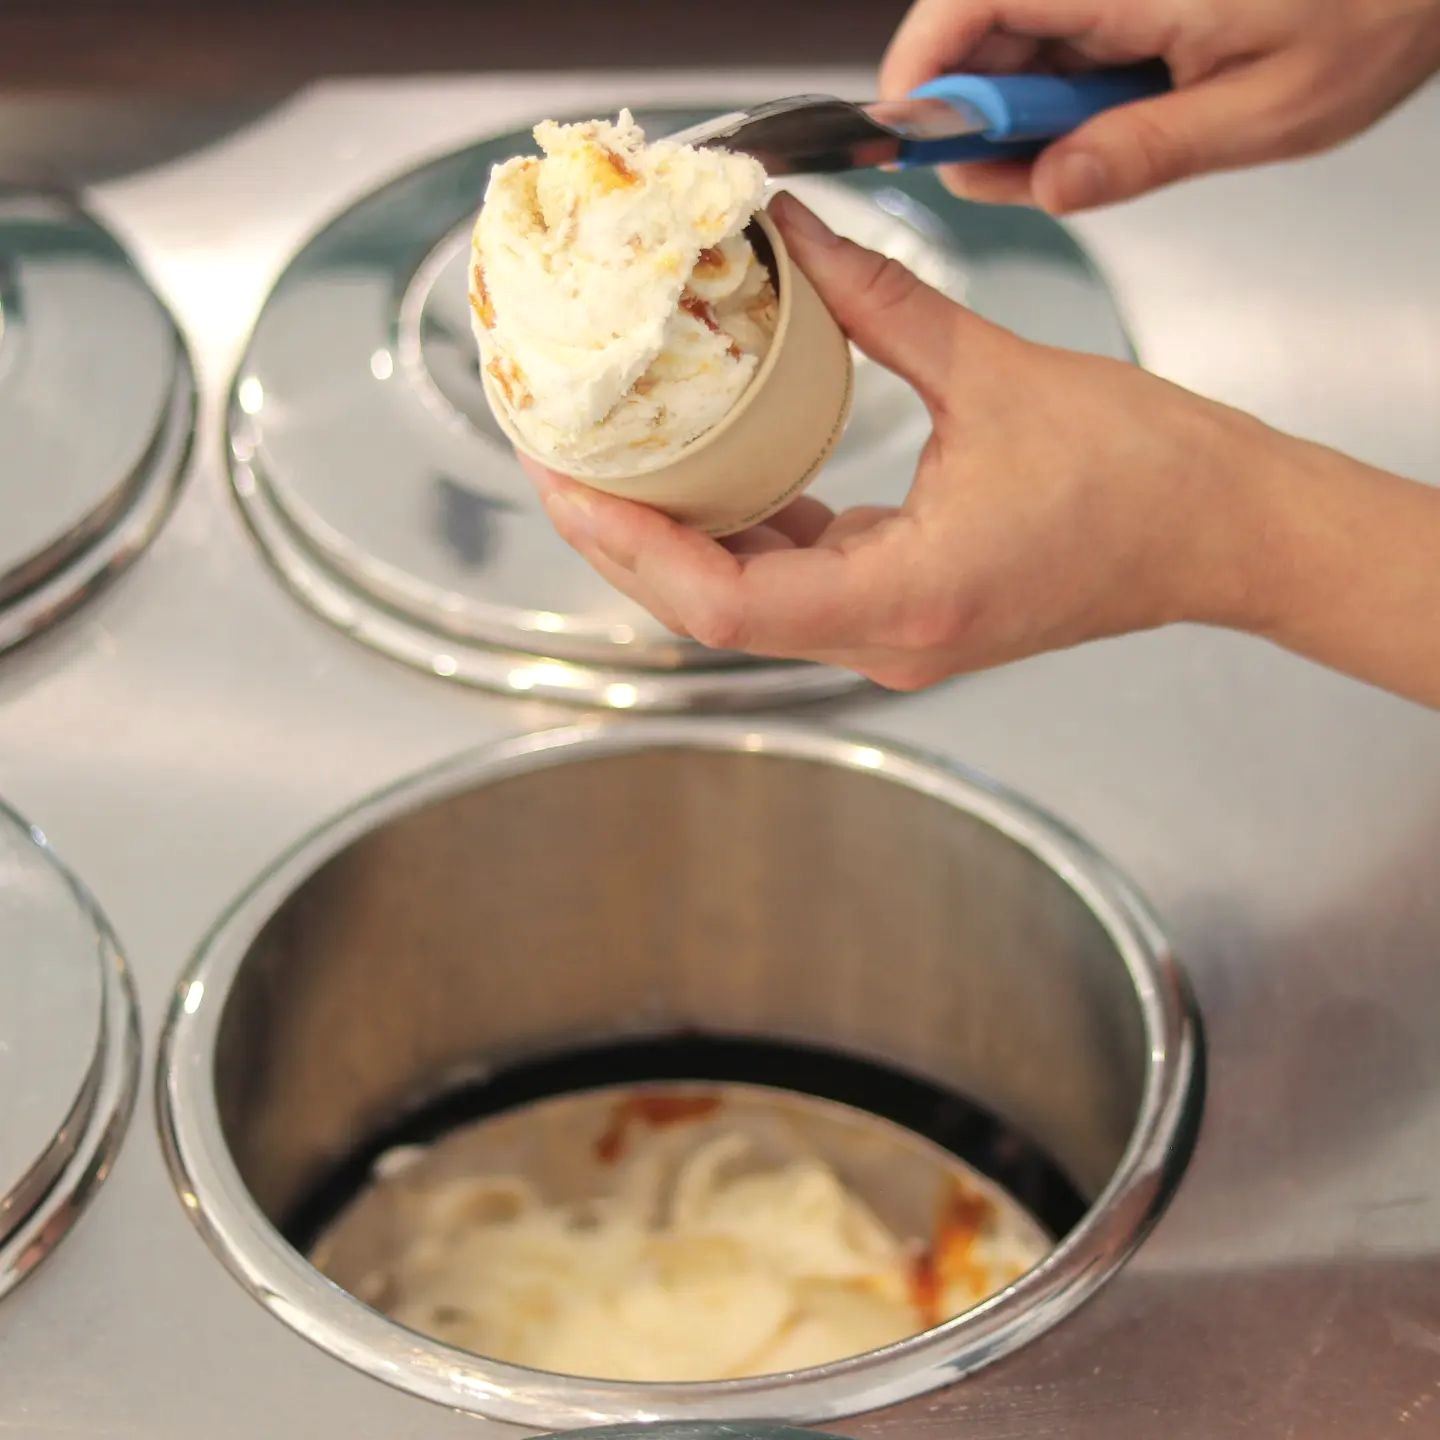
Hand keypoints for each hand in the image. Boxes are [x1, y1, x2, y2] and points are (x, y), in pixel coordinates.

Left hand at [526, 191, 1277, 691]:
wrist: (1219, 532)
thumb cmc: (1144, 476)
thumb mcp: (998, 371)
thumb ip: (878, 302)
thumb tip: (792, 237)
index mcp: (905, 594)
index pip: (721, 602)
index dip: (628, 545)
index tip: (567, 482)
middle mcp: (887, 636)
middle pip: (712, 611)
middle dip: (627, 540)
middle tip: (561, 462)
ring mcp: (893, 634)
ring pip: (747, 604)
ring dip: (677, 540)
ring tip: (614, 463)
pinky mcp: (905, 611)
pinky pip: (797, 584)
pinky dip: (744, 533)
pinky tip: (713, 468)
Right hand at [879, 0, 1439, 211]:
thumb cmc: (1380, 8)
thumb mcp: (1268, 110)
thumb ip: (1145, 152)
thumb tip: (1051, 188)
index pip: (972, 6)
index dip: (919, 72)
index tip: (900, 137)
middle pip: (985, 24)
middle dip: (975, 109)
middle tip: (1004, 181)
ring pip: (1023, 36)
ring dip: (1024, 110)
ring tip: (1070, 163)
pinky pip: (1069, 37)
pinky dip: (1067, 94)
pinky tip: (1096, 131)